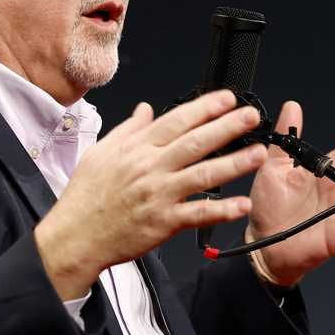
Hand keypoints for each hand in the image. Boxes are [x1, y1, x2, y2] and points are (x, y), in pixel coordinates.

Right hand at [35, 90, 268, 299]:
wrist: (75, 235)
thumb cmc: (85, 196)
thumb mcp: (100, 152)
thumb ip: (128, 129)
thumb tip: (146, 109)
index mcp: (136, 149)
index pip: (176, 121)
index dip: (204, 108)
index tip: (227, 98)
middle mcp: (150, 168)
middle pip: (196, 142)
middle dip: (227, 127)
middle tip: (251, 116)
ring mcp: (159, 195)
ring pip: (203, 175)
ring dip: (234, 164)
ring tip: (258, 154)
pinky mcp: (163, 222)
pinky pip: (198, 214)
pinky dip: (221, 210)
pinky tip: (241, 204)